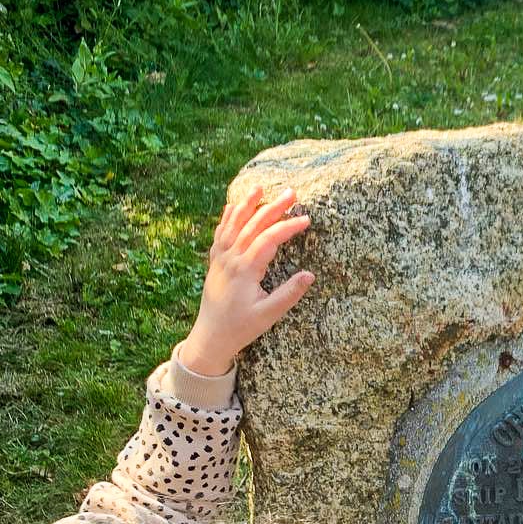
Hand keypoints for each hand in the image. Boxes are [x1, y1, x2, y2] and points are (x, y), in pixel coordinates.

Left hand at [180, 186, 314, 376]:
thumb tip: (310, 275)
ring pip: (234, 223)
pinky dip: (228, 217)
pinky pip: (221, 232)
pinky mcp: (215, 262)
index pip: (269, 239)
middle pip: (253, 225)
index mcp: (245, 270)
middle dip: (273, 207)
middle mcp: (231, 258)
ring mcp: (220, 258)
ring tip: (259, 187)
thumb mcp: (269, 315)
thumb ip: (289, 294)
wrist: (210, 336)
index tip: (306, 219)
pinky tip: (233, 206)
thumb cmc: (242, 327)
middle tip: (291, 192)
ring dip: (248, 204)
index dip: (288, 226)